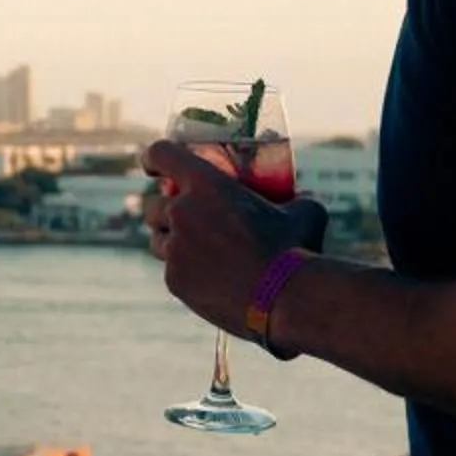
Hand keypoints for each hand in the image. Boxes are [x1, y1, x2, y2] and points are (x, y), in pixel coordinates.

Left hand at [143, 141, 323, 337]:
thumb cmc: (296, 250)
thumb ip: (291, 201)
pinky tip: (207, 280)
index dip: (153, 157)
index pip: (161, 155)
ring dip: (170, 241)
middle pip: (153, 206)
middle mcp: (181, 212)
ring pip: (158, 241)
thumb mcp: (303, 212)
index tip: (152, 166)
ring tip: (193, 250)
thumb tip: (300, 202)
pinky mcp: (174, 281)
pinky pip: (171, 272)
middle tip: (182, 218)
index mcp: (205, 184)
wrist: (286, 300)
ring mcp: (174, 249)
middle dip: (164, 209)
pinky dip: (185, 273)